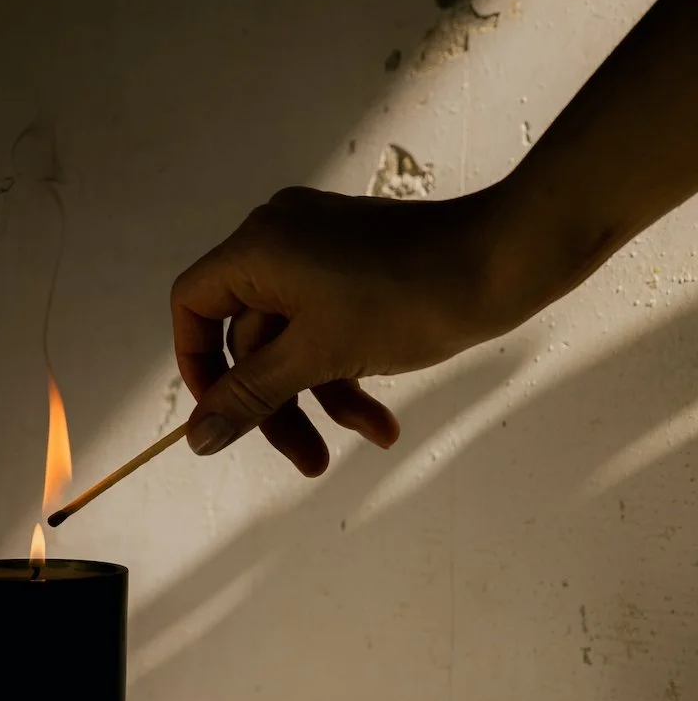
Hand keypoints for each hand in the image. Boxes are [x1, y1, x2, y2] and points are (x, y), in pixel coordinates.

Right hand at [171, 184, 507, 474]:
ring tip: (371, 437)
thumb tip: (198, 438)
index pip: (194, 306)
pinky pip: (331, 327)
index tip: (225, 417)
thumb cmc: (410, 298)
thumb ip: (251, 397)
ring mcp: (323, 252)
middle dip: (281, 403)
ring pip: (296, 342)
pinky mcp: (359, 267)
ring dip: (325, 398)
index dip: (200, 368)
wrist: (506, 260)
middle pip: (250, 339)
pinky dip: (351, 372)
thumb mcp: (319, 357)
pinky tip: (384, 421)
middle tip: (307, 459)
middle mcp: (281, 240)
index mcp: (258, 248)